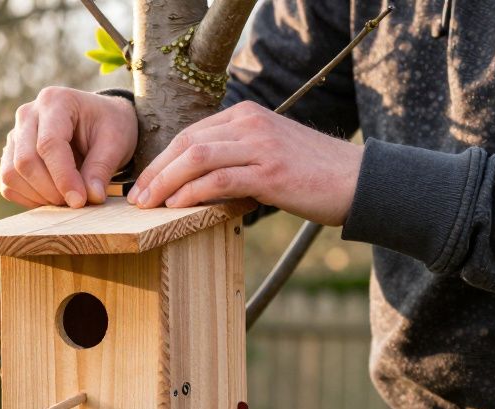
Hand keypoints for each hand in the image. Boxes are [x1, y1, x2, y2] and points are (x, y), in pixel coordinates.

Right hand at [0, 87, 137, 208]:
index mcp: (55, 101)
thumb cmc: (109, 127)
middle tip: (75, 202)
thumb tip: (91, 197)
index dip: (63, 177)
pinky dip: (29, 198)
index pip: (49, 144)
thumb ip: (101, 168)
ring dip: (38, 196)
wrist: (99, 123)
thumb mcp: (116, 143)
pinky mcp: (10, 154)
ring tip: (66, 198)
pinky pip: (9, 185)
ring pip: (11, 174)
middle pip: (25, 161)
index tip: (80, 201)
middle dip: (50, 190)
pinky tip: (52, 197)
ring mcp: (15, 134)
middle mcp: (28, 114)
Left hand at [126, 101, 363, 225]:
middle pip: (186, 143)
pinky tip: (176, 206)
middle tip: (136, 197)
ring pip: (196, 158)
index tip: (143, 183)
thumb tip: (196, 183)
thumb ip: (235, 158)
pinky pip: (218, 178)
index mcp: (246, 115)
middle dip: (155, 171)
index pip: (190, 134)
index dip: (161, 160)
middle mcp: (250, 123)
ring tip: (148, 205)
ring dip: (165, 182)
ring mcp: (260, 145)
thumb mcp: (268, 154)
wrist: (358, 180)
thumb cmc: (311, 174)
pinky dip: (192, 192)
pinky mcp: (269, 172)